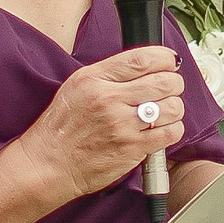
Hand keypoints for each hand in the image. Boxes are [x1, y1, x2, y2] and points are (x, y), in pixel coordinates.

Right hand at [14, 45, 187, 201]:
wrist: (49, 164)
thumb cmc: (62, 127)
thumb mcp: (77, 86)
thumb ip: (109, 74)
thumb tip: (145, 65)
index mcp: (95, 79)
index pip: (142, 59)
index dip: (165, 58)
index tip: (169, 62)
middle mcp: (109, 99)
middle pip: (164, 81)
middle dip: (174, 82)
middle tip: (170, 88)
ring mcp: (121, 125)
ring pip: (172, 107)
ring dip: (175, 107)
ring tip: (166, 111)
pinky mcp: (131, 149)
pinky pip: (170, 133)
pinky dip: (174, 129)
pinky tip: (163, 129)